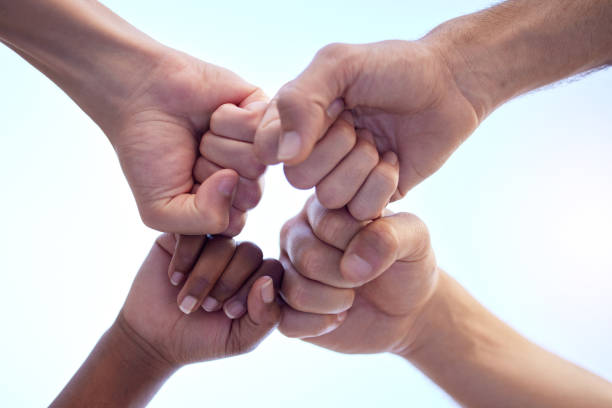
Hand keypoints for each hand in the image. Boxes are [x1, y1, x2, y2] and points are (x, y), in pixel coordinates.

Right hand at [111, 49, 267, 233]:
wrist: (140, 95)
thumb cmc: (148, 153)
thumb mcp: (160, 209)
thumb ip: (201, 220)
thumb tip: (234, 181)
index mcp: (226, 204)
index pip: (235, 221)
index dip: (205, 202)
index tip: (183, 181)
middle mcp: (247, 177)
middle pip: (251, 194)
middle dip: (211, 172)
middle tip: (193, 153)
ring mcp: (258, 146)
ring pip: (256, 162)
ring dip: (218, 145)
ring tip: (202, 133)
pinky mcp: (264, 113)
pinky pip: (260, 127)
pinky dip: (227, 119)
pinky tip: (214, 113)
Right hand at [119, 233, 281, 365]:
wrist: (153, 337)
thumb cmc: (201, 339)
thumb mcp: (240, 339)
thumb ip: (264, 317)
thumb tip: (267, 283)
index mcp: (258, 278)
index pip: (272, 269)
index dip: (253, 289)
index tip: (230, 313)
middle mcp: (238, 257)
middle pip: (250, 252)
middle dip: (228, 283)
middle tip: (208, 307)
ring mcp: (212, 243)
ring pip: (222, 243)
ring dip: (204, 276)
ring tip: (187, 302)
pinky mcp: (183, 236)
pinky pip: (194, 232)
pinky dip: (185, 257)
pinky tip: (175, 279)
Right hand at [254, 40, 478, 197]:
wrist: (450, 86)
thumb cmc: (394, 68)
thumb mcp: (339, 65)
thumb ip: (299, 101)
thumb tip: (284, 156)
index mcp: (296, 120)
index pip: (268, 149)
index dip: (299, 135)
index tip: (334, 107)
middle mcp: (313, 152)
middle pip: (298, 178)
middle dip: (337, 148)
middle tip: (360, 124)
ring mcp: (342, 177)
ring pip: (329, 197)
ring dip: (362, 164)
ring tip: (379, 140)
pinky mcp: (371, 197)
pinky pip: (361, 210)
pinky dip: (383, 183)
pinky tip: (393, 158)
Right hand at [278, 195, 437, 353]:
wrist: (408, 309)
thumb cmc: (407, 265)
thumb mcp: (415, 239)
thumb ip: (388, 236)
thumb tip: (351, 266)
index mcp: (322, 207)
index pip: (328, 222)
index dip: (359, 244)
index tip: (379, 250)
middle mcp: (297, 234)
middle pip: (306, 256)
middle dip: (346, 276)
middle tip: (365, 279)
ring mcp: (286, 271)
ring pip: (294, 289)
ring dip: (334, 302)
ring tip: (352, 298)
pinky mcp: (284, 309)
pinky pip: (285, 320)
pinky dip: (319, 325)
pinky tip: (338, 318)